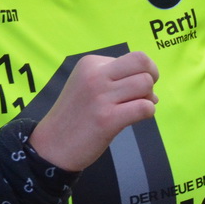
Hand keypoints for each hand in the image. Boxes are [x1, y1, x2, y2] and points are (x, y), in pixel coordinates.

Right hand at [28, 52, 158, 172]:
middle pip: (142, 62)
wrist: (53, 145)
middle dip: (152, 77)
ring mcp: (101, 97)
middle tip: (143, 93)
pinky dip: (147, 113)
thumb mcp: (87, 85)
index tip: (129, 89)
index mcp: (90, 64)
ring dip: (148, 98)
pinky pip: (144, 107)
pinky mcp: (107, 119)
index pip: (132, 58)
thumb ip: (116, 81)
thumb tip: (151, 90)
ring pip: (145, 84)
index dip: (139, 73)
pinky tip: (133, 119)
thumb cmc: (75, 116)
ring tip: (133, 108)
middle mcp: (95, 76)